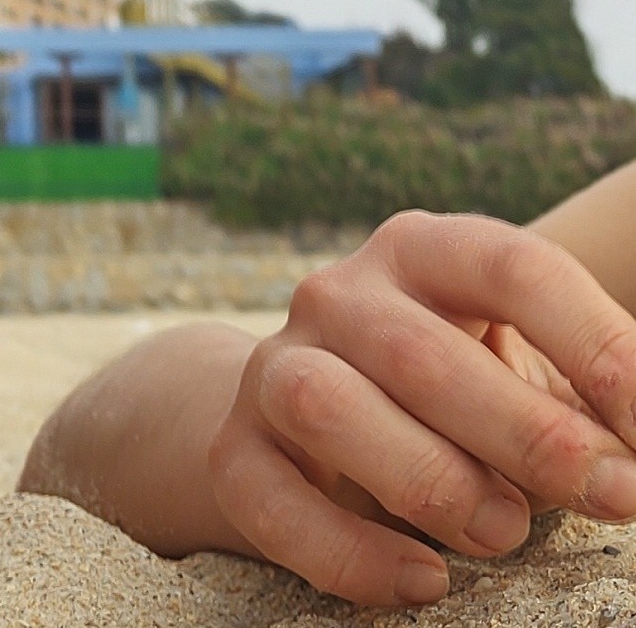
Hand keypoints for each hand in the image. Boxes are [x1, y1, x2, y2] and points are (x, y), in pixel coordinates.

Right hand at [209, 209, 635, 607]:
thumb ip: (585, 404)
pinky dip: (349, 553)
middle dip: (529, 437)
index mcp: (423, 252)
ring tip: (501, 529)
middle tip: (610, 496)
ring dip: (430, 480)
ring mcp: (275, 366)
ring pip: (326, 405)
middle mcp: (338, 295)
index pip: (511, 267)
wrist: (313, 417)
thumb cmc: (463, 396)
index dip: (596, 344)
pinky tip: (423, 581)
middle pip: (420, 353)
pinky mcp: (235, 448)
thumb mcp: (523, 373)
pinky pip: (272, 501)